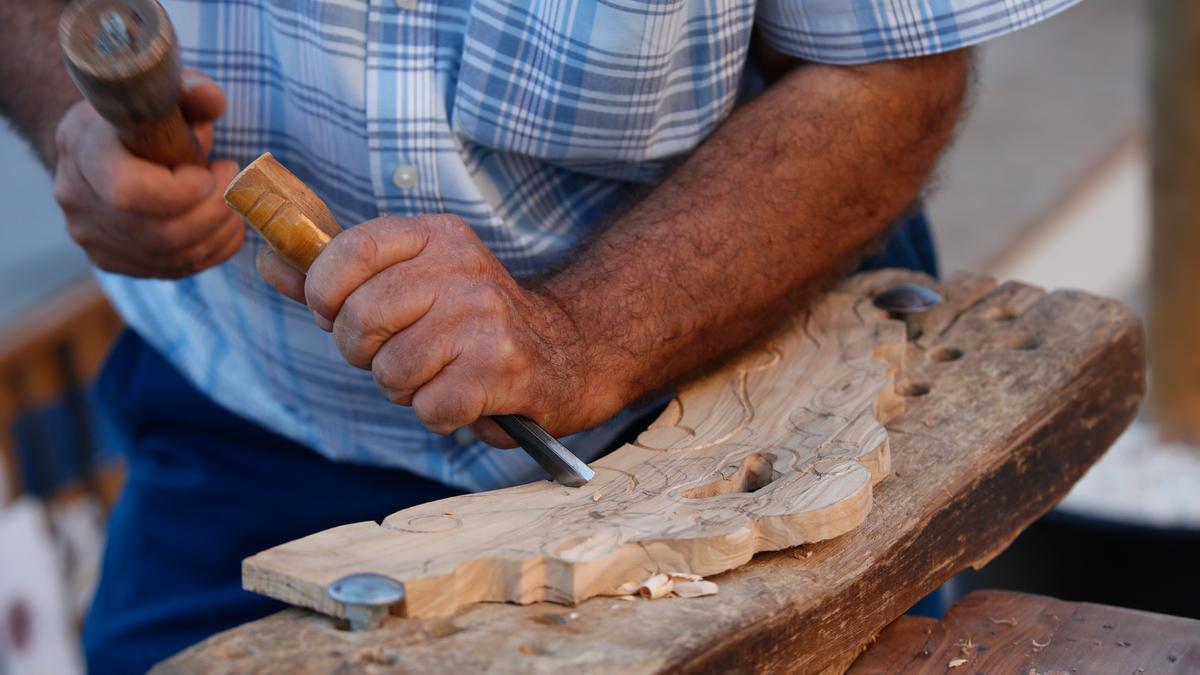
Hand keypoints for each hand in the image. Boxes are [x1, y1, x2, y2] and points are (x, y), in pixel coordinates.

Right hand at [52, 70, 244, 277]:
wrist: (104, 146)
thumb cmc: (142, 116)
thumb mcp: (163, 93)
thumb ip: (191, 91)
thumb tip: (212, 98)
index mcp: (81, 147)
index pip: (128, 191)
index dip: (181, 191)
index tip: (212, 172)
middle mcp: (77, 198)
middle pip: (158, 232)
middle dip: (213, 212)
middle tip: (236, 185)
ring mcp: (92, 236)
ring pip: (171, 257)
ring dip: (220, 233)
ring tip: (237, 203)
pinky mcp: (113, 261)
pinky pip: (173, 269)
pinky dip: (214, 251)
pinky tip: (227, 225)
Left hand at [257, 215, 624, 445]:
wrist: (566, 353)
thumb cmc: (471, 322)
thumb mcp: (413, 282)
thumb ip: (338, 275)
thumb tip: (268, 260)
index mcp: (437, 237)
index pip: (351, 251)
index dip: (325, 292)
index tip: (336, 314)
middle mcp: (463, 270)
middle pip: (361, 319)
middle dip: (364, 353)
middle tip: (394, 354)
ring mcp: (485, 319)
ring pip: (391, 370)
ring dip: (404, 388)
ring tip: (437, 374)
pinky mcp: (502, 369)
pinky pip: (429, 408)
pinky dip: (438, 414)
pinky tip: (463, 396)